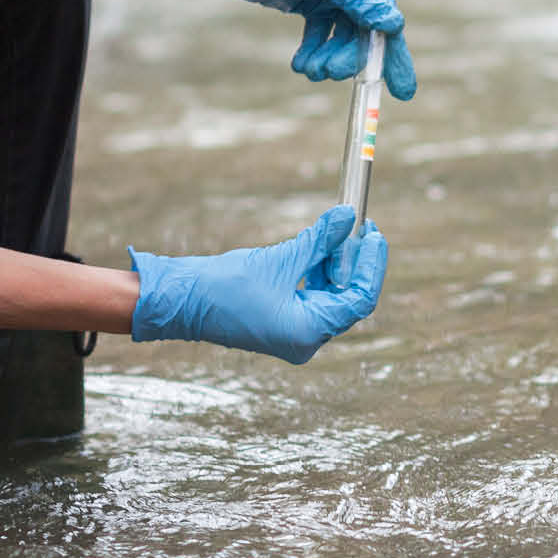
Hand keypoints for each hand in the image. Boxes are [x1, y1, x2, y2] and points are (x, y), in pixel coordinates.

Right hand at [129, 207, 387, 362]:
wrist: (183, 300)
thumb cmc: (225, 285)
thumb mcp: (280, 259)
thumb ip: (319, 240)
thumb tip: (348, 217)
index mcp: (308, 332)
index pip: (359, 299)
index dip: (371, 264)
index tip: (374, 232)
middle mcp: (306, 340)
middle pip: (348, 298)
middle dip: (355, 261)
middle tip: (360, 225)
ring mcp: (295, 334)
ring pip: (330, 295)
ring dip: (336, 263)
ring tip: (339, 228)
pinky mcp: (283, 323)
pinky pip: (312, 297)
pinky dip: (318, 272)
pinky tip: (320, 245)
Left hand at [183, 0, 417, 98]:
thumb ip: (358, 0)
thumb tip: (394, 23)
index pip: (385, 14)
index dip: (393, 53)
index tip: (401, 89)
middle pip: (366, 32)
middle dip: (349, 57)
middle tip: (331, 73)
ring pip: (344, 39)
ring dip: (328, 58)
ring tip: (308, 69)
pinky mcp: (316, 7)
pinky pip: (324, 38)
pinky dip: (314, 52)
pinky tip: (301, 64)